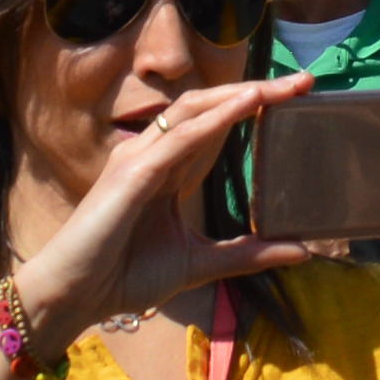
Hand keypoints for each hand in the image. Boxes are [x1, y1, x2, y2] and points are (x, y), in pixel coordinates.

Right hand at [12, 73, 333, 332]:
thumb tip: (302, 251)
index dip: (254, 107)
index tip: (299, 97)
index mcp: (168, 170)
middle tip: (303, 82)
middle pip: (209, 107)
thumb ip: (248, 254)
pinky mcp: (130, 174)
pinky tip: (245, 106)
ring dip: (239, 95)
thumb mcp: (201, 264)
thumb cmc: (125, 276)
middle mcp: (153, 154)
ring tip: (280, 88)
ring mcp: (139, 159)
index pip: (216, 125)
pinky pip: (177, 138)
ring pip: (193, 111)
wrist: (76, 297)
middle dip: (256, 91)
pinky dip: (213, 120)